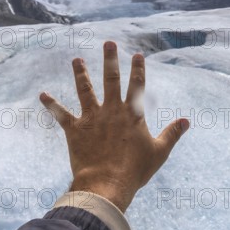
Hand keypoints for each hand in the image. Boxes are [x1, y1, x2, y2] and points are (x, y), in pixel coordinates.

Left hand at [39, 41, 188, 212]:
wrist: (106, 185)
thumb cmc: (135, 171)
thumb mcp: (159, 152)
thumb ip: (172, 134)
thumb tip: (187, 121)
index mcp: (132, 115)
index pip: (137, 86)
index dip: (138, 69)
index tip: (138, 54)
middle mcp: (111, 111)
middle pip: (111, 80)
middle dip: (110, 60)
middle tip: (109, 43)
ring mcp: (92, 118)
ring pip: (85, 90)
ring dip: (81, 74)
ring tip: (76, 59)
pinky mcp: (75, 130)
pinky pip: (61, 114)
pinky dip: (51, 104)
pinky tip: (42, 94)